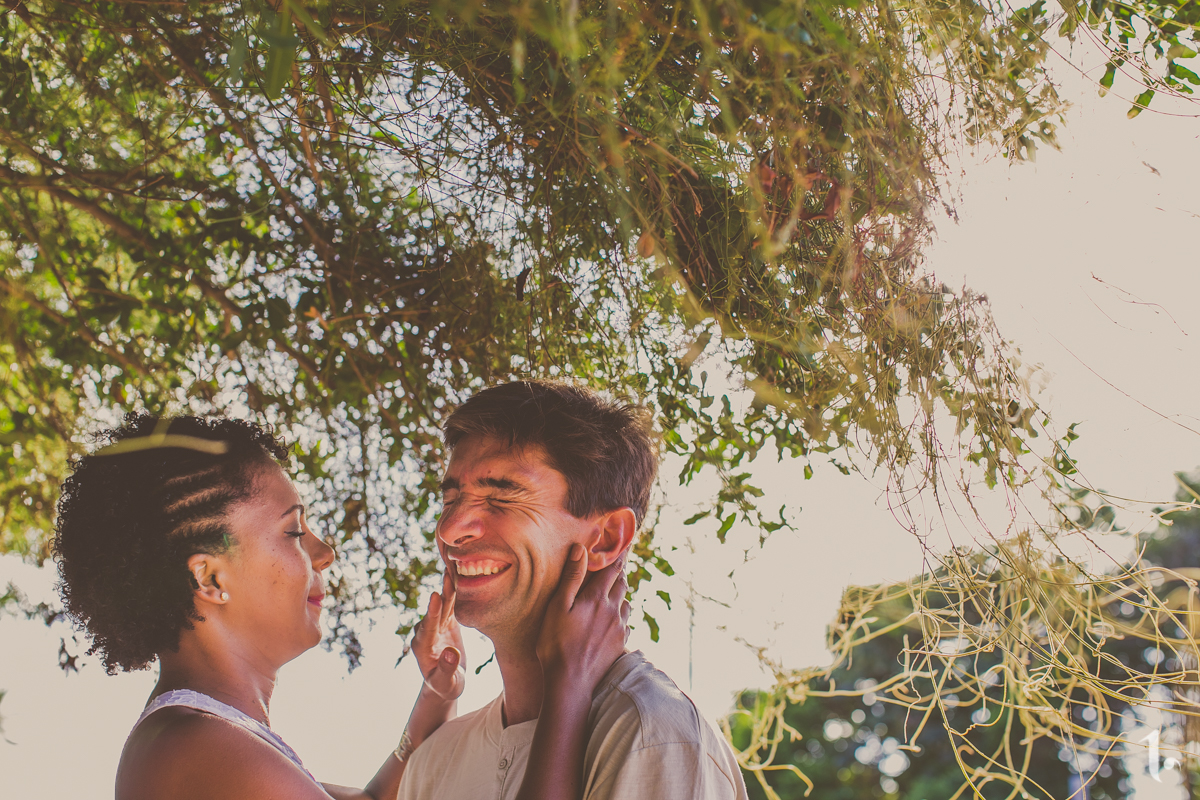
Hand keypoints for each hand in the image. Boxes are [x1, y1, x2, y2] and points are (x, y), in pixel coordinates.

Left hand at [411, 570, 466, 701]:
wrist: (445, 683)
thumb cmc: (446, 686)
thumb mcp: (447, 684)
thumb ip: (447, 670)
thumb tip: (451, 653)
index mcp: (422, 648)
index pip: (427, 627)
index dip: (432, 612)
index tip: (435, 596)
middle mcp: (426, 633)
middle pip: (435, 611)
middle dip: (442, 593)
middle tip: (447, 574)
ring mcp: (435, 625)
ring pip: (443, 604)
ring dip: (448, 587)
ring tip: (454, 567)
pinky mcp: (445, 621)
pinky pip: (450, 604)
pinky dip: (455, 590)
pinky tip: (459, 574)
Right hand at [536, 543, 630, 693]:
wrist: (570, 681)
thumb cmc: (557, 643)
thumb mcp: (558, 606)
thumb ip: (571, 577)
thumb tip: (581, 549)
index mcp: (598, 598)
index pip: (612, 570)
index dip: (615, 558)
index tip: (619, 549)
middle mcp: (613, 610)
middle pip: (622, 585)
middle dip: (619, 574)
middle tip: (616, 567)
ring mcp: (619, 628)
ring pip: (626, 604)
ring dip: (621, 595)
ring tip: (615, 592)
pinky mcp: (620, 644)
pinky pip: (626, 624)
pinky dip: (622, 617)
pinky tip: (616, 620)